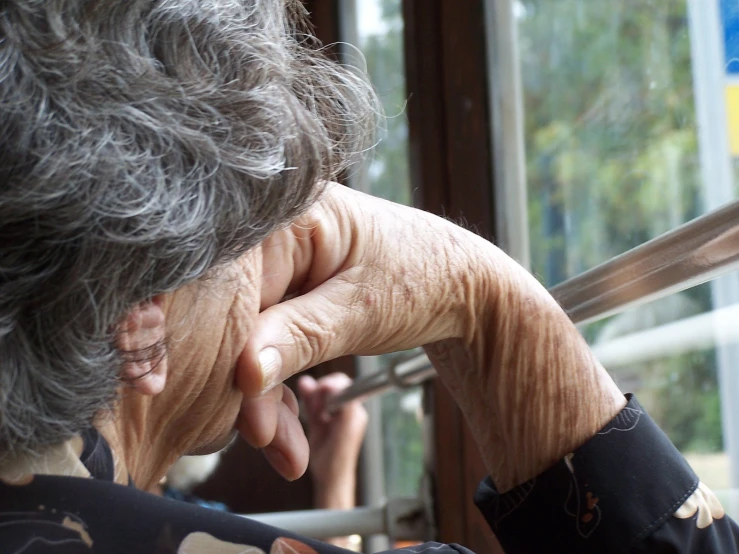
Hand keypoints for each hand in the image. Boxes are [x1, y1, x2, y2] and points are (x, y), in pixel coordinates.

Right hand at [238, 183, 624, 490]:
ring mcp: (280, 269)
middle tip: (266, 439)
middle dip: (247, 385)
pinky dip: (273, 390)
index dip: (228, 347)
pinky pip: (263, 346)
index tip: (236, 409)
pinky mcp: (287, 297)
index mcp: (290, 217)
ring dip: (260, 399)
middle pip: (236, 318)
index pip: (235, 285)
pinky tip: (286, 433)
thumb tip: (244, 374)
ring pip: (246, 341)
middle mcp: (274, 236)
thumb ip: (300, 336)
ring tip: (285, 450)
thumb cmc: (421, 279)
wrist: (459, 287)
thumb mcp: (362, 311)